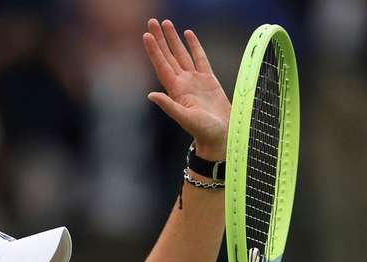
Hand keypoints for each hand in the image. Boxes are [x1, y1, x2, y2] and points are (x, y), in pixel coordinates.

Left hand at [142, 19, 230, 159]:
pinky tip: (188, 34)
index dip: (154, 50)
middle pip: (168, 55)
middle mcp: (182, 83)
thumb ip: (169, 106)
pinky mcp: (208, 80)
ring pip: (181, 54)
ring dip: (173, 39)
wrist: (220, 136)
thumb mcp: (185, 118)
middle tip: (151, 21)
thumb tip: (151, 95)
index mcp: (175, 91)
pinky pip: (200, 58)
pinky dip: (194, 46)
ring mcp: (194, 80)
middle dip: (160, 39)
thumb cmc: (204, 131)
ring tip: (166, 23)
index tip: (146, 35)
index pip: (161, 65)